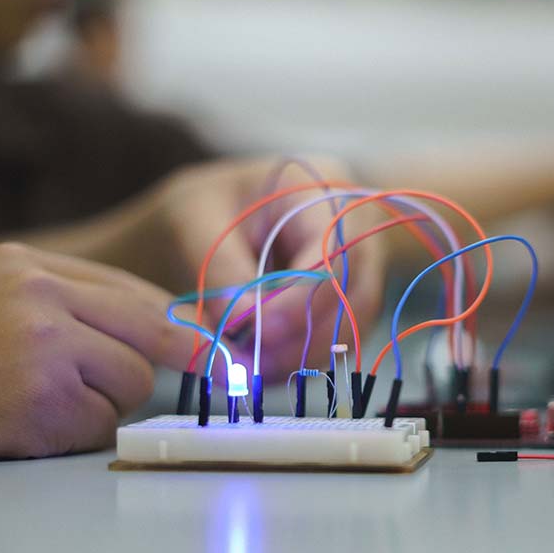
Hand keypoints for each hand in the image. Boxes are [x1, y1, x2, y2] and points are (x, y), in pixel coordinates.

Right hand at [0, 243, 197, 508]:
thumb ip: (69, 306)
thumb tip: (168, 329)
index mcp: (24, 263)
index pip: (132, 289)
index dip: (176, 323)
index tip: (210, 346)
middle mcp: (35, 293)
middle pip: (150, 330)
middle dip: (170, 362)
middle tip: (211, 378)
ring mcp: (39, 343)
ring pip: (133, 381)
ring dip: (104, 406)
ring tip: (42, 406)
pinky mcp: (40, 398)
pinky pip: (102, 424)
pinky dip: (77, 437)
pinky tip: (29, 430)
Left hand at [9, 158, 385, 379]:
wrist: (210, 219)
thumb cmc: (200, 210)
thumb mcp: (193, 222)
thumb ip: (220, 269)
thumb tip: (244, 323)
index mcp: (318, 186)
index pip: (330, 251)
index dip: (298, 300)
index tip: (255, 334)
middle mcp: (354, 224)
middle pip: (350, 295)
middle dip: (298, 337)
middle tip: (246, 364)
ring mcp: (360, 266)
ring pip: (351, 326)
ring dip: (301, 357)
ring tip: (248, 367)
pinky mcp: (352, 302)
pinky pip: (341, 343)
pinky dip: (303, 361)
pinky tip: (264, 363)